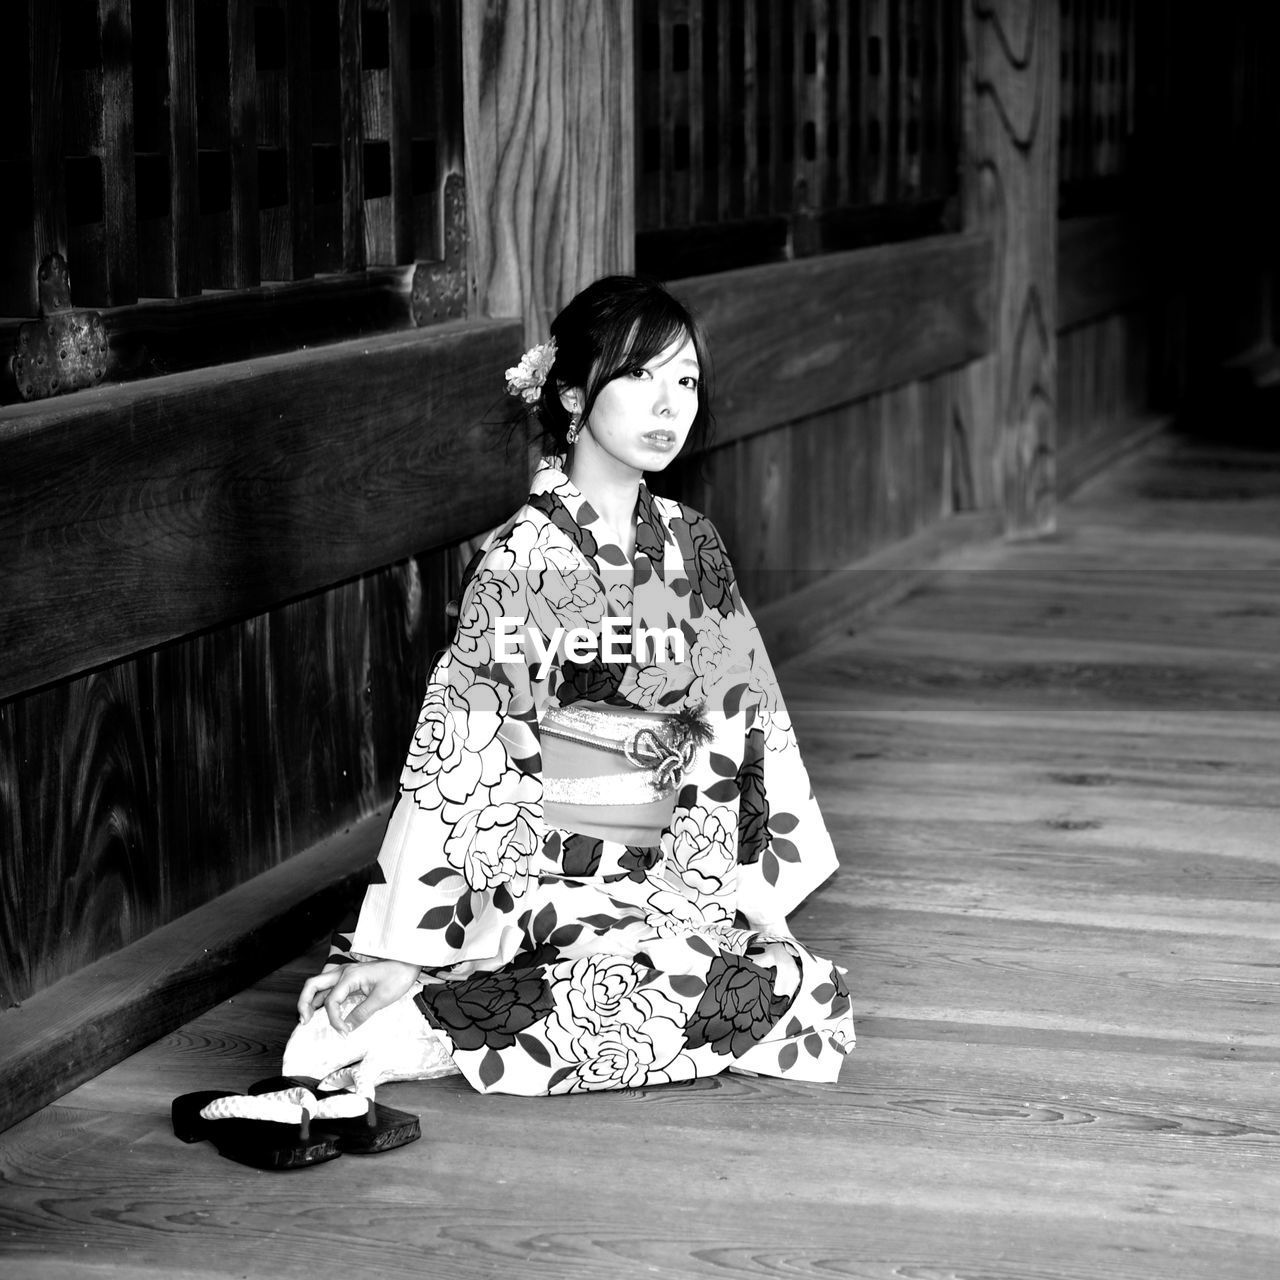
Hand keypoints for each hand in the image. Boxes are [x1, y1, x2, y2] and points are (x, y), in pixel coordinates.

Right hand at [297, 959, 421, 1033]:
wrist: (409, 963)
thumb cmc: (397, 976)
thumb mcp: (381, 998)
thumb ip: (362, 1013)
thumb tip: (347, 1028)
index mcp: (349, 976)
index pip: (331, 1001)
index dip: (334, 1019)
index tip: (344, 1032)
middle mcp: (343, 972)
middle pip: (313, 984)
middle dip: (304, 1003)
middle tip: (304, 1021)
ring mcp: (345, 974)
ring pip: (319, 985)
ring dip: (310, 1000)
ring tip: (308, 1018)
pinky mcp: (350, 978)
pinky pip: (330, 988)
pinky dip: (322, 999)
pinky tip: (323, 1011)